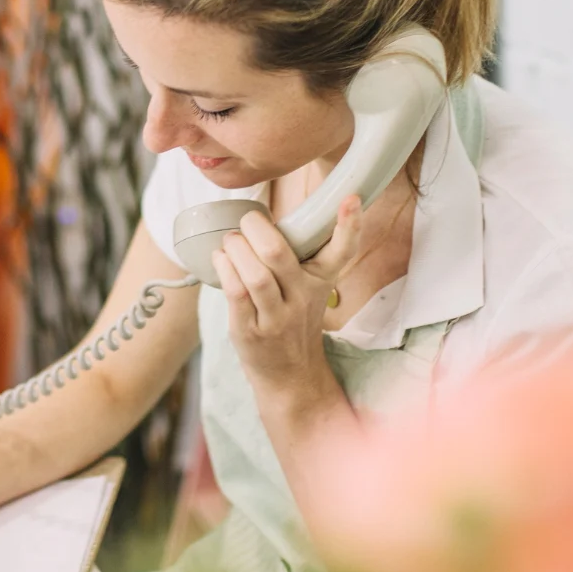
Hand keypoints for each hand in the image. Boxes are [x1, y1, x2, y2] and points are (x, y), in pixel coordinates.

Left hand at [212, 194, 362, 394]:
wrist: (291, 373)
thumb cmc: (295, 317)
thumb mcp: (311, 287)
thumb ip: (299, 255)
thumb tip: (263, 215)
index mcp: (322, 280)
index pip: (342, 251)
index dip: (349, 224)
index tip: (351, 198)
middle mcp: (303, 298)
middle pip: (279, 254)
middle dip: (255, 228)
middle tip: (247, 221)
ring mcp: (277, 317)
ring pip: (255, 275)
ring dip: (236, 249)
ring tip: (230, 241)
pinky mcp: (251, 331)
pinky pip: (236, 293)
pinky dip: (224, 268)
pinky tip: (221, 259)